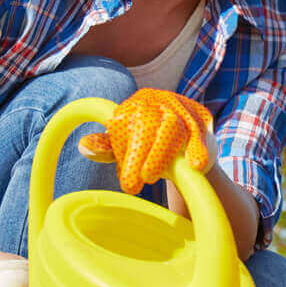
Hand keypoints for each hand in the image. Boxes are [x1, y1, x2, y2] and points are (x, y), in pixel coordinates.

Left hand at [77, 88, 214, 193]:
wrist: (187, 137)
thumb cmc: (149, 142)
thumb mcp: (127, 144)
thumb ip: (107, 147)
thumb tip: (84, 146)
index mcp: (134, 105)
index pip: (124, 125)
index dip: (124, 153)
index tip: (126, 182)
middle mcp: (156, 101)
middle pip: (146, 126)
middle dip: (139, 156)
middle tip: (132, 185)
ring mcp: (180, 106)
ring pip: (171, 127)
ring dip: (161, 153)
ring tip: (151, 176)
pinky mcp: (200, 116)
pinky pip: (198, 133)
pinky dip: (198, 149)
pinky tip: (196, 165)